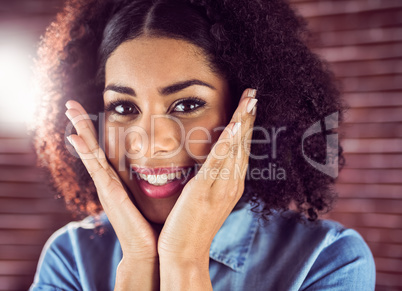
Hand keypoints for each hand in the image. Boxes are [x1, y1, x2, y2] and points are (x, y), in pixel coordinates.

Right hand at [65, 101, 158, 289]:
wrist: (152, 251)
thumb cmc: (157, 224)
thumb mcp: (158, 196)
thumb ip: (161, 179)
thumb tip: (178, 163)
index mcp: (120, 181)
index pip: (107, 150)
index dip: (98, 131)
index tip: (94, 111)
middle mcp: (110, 182)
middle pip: (94, 147)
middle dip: (83, 125)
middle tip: (72, 104)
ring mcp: (107, 188)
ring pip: (91, 153)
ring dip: (80, 130)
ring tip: (70, 109)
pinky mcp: (110, 195)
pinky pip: (96, 168)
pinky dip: (85, 152)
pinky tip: (74, 137)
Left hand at [157, 89, 256, 288]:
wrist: (184, 253)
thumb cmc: (190, 225)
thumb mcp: (204, 197)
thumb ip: (210, 179)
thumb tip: (210, 162)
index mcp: (231, 184)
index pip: (241, 149)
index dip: (245, 126)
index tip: (248, 105)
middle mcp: (232, 183)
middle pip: (243, 144)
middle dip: (248, 117)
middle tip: (253, 93)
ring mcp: (221, 187)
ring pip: (236, 148)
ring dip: (243, 121)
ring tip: (249, 98)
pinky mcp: (205, 190)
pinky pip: (220, 160)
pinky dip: (230, 141)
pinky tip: (235, 123)